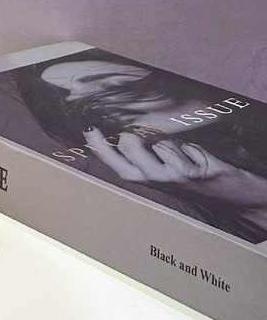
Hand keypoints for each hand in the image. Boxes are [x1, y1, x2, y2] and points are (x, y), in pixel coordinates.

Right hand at [83, 128, 266, 209]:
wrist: (232, 194)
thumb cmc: (194, 174)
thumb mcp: (163, 163)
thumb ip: (139, 150)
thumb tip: (117, 129)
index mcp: (142, 175)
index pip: (109, 159)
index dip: (96, 142)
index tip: (87, 125)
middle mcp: (154, 179)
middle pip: (128, 147)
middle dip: (130, 136)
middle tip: (138, 135)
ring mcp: (173, 177)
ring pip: (158, 142)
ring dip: (170, 140)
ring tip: (181, 151)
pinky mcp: (194, 172)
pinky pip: (182, 147)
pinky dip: (190, 147)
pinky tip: (198, 157)